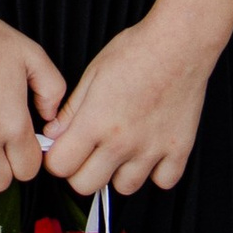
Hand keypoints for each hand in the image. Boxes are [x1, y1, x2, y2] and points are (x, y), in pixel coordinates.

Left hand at [37, 0, 232, 197]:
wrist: (179, 45)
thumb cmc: (135, 52)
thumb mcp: (92, 74)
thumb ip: (71, 110)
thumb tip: (53, 134)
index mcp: (95, 122)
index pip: (60, 167)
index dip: (57, 159)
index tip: (63, 149)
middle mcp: (122, 143)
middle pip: (86, 186)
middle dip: (80, 171)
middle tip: (87, 151)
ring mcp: (152, 150)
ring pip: (123, 188)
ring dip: (118, 173)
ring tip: (121, 149)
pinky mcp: (178, 151)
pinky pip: (163, 182)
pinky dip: (156, 172)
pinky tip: (150, 151)